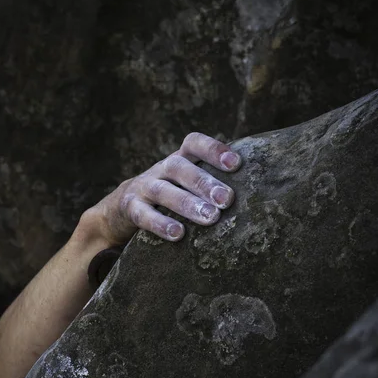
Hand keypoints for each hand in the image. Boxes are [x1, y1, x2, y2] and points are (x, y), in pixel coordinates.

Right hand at [81, 132, 241, 246]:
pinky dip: (160, 224)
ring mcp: (144, 187)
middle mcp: (161, 169)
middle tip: (227, 199)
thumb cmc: (169, 198)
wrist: (120, 210)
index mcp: (179, 160)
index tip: (235, 164)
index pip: (194, 143)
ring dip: (188, 203)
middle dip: (205, 183)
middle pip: (181, 168)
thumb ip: (212, 185)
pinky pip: (144, 214)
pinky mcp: (130, 208)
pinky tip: (178, 234)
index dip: (213, 149)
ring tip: (210, 217)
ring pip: (164, 191)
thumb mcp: (186, 185)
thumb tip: (257, 197)